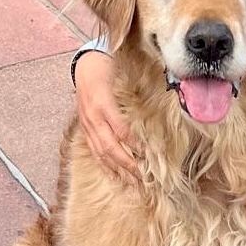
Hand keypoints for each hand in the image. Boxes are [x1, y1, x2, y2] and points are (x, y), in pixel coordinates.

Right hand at [74, 51, 138, 181]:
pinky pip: (93, 150)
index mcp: (103, 103)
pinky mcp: (84, 128)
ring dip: (117, 169)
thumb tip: (161, 98)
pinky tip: (114, 175)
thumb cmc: (106, 66)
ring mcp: (87, 124)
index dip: (134, 145)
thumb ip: (137, 89)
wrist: (84, 63)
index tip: (149, 157)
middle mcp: (93, 117)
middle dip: (127, 164)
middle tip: (143, 178)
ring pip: (101, 152)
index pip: (120, 130)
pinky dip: (104, 164)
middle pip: (110, 147)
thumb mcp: (122, 74)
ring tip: (132, 183)